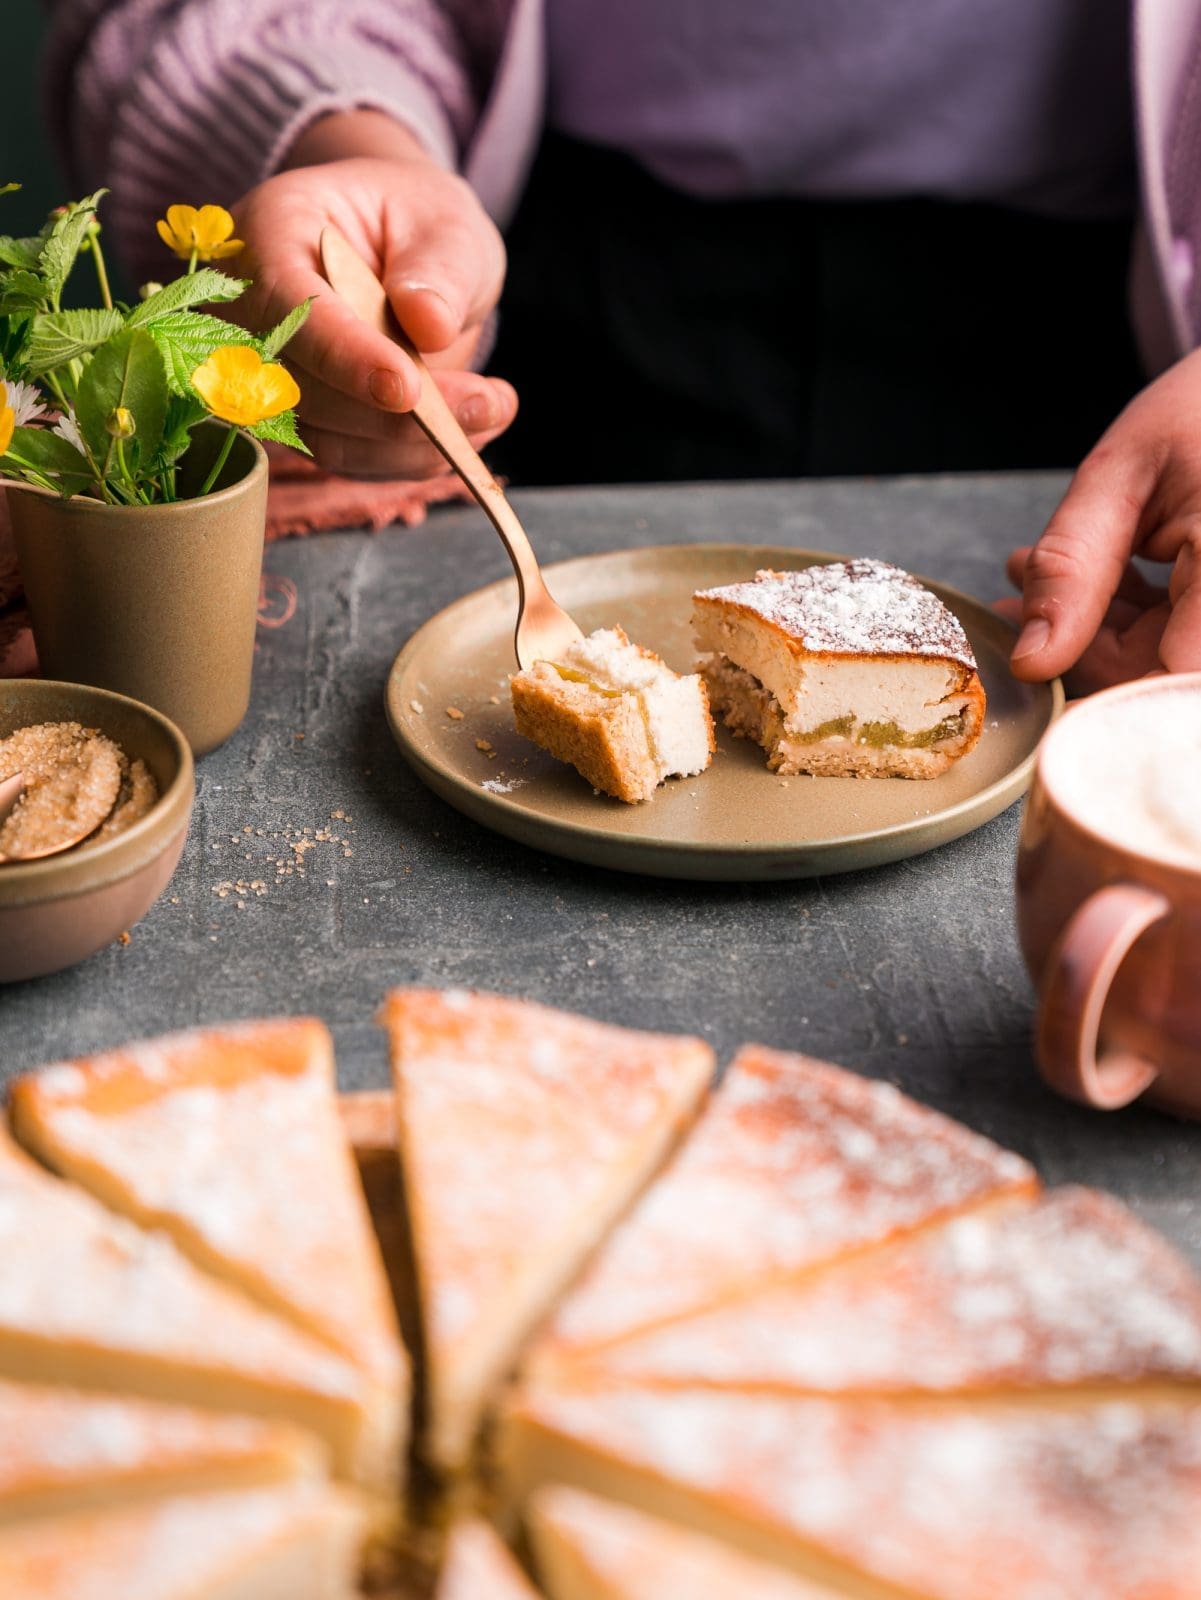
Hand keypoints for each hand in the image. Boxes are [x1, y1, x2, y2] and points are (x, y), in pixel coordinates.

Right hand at [229, 112, 515, 477]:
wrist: (405, 247)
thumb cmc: (419, 222)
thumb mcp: (446, 225)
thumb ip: (438, 269)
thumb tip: (428, 323)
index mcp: (270, 232)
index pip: (289, 306)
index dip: (345, 354)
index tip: (406, 387)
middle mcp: (253, 311)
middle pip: (302, 389)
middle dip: (394, 415)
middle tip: (483, 404)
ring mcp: (271, 375)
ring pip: (325, 439)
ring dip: (412, 446)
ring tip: (490, 411)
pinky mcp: (305, 422)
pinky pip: (351, 459)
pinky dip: (413, 458)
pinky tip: (469, 431)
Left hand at [1000, 347, 1200, 692]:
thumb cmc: (1199, 408)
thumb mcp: (1122, 474)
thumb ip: (1073, 567)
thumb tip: (1030, 661)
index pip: (1167, 684)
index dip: (1099, 703)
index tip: (1034, 677)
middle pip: (1154, 677)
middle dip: (1078, 648)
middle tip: (1018, 596)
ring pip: (1158, 662)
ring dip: (1094, 632)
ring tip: (1040, 569)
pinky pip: (1174, 639)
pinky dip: (1126, 618)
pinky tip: (1091, 575)